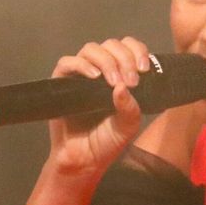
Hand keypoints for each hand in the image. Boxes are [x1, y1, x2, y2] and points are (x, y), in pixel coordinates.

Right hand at [45, 37, 150, 176]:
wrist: (84, 160)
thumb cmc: (107, 141)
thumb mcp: (128, 126)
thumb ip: (130, 107)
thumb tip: (122, 86)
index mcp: (120, 74)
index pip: (129, 48)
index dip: (137, 51)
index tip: (144, 69)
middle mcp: (101, 70)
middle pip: (111, 45)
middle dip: (124, 59)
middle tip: (131, 81)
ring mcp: (80, 74)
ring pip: (91, 49)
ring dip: (106, 61)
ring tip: (113, 82)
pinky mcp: (61, 81)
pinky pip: (67, 62)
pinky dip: (82, 65)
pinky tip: (94, 77)